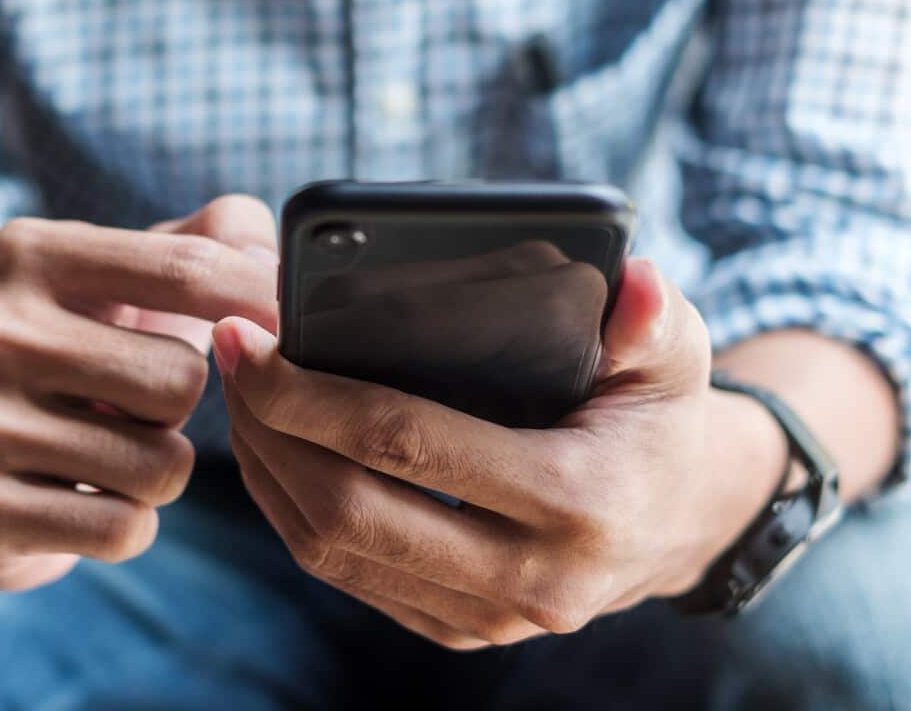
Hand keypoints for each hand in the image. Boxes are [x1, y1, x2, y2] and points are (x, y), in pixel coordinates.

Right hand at [0, 195, 278, 589]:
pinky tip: (89, 497)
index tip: (294, 326)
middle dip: (183, 406)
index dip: (261, 302)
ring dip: (161, 470)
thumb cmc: (83, 347)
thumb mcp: (131, 275)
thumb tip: (270, 254)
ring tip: (111, 449)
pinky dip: (130, 523)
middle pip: (181, 381)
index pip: (187, 269)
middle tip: (138, 405)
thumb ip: (214, 238)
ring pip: (160, 466)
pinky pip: (122, 529)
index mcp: (29, 253)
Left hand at [215, 258, 783, 648]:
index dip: (312, 394)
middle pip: (349, 511)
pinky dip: (293, 514)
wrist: (678, 523)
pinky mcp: (458, 629)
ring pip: (333, 554)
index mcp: (577, 501)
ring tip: (241, 398)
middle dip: (270, 431)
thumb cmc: (660, 422)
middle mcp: (529, 578)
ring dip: (268, 473)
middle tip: (232, 359)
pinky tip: (275, 453)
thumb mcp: (675, 357)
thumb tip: (628, 281)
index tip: (254, 340)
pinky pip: (348, 578)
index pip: (408, 444)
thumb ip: (653, 317)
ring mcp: (488, 618)